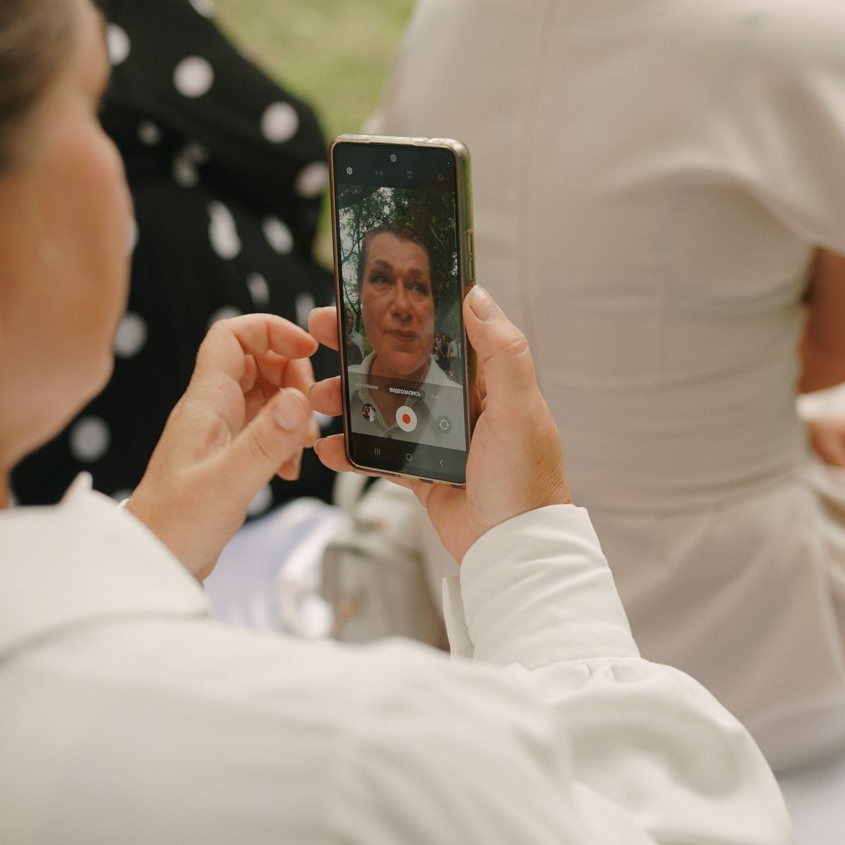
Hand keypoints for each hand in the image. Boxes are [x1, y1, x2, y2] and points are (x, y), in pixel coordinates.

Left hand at [130, 314, 319, 578]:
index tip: (305, 349)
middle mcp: (212, 410)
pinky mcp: (228, 457)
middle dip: (291, 375)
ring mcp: (220, 433)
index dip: (271, 331)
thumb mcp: (227, 484)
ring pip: (264, 395)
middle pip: (256, 361)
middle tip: (308, 409)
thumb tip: (298, 399)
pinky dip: (284, 440)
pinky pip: (264, 429)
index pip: (232, 336)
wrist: (154, 564)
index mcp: (205, 403)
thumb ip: (265, 442)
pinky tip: (288, 469)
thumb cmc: (174, 528)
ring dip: (292, 411)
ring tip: (300, 445)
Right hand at [311, 287, 570, 563]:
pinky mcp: (422, 472)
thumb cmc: (526, 480)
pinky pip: (379, 455)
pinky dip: (351, 451)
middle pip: (399, 366)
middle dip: (357, 349)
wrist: (514, 548)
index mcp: (485, 381)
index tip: (361, 300)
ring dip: (347, 400)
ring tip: (318, 396)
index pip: (436, 334)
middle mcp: (460, 404)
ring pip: (382, 407)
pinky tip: (328, 447)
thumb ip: (503, 352)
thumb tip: (477, 296)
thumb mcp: (519, 409)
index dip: (398, 316)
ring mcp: (438, 438)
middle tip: (321, 333)